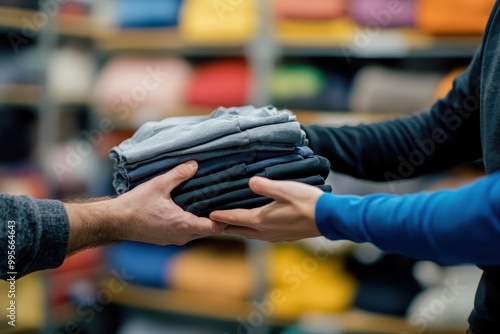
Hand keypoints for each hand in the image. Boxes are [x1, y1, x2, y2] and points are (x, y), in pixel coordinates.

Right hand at [65, 161, 225, 252]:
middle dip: (216, 219)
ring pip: (196, 232)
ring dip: (203, 221)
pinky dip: (192, 224)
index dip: (224, 218)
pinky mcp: (165, 238)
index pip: (214, 227)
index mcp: (183, 225)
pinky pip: (185, 233)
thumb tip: (195, 165)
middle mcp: (181, 236)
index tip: (231, 206)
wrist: (114, 221)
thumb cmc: (136, 205)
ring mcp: (173, 239)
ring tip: (210, 205)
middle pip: (207, 231)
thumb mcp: (159, 185)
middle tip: (224, 202)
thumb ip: (178, 175)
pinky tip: (191, 210)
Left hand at [210, 176, 323, 241]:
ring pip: (251, 234)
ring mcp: (275, 236)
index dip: (221, 215)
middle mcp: (265, 232)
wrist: (329, 218)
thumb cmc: (306, 202)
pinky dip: (253, 230)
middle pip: (240, 230)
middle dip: (227, 226)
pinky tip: (257, 225)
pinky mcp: (285, 236)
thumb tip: (250, 182)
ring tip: (232, 223)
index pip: (235, 218)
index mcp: (261, 220)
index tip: (209, 214)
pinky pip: (262, 235)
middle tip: (215, 222)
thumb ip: (264, 185)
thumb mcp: (283, 189)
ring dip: (240, 229)